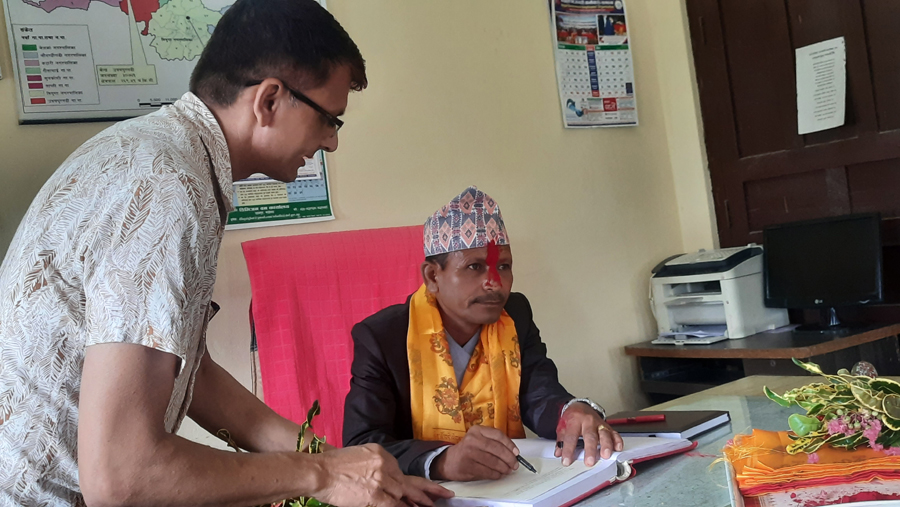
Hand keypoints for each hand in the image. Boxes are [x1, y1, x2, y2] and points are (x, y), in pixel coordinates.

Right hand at [315, 443, 451, 506]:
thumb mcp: (358, 456)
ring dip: (418, 503)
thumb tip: (384, 480)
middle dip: (427, 491)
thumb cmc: (332, 465)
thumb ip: (374, 465)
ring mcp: (381, 480)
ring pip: (404, 494)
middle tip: (445, 496)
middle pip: (409, 481)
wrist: (318, 470)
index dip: (413, 482)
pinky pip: (394, 505)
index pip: (401, 470)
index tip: (423, 489)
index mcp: (380, 453)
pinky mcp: (375, 495)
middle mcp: (384, 464)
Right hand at [431, 425, 519, 480]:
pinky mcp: (467, 466)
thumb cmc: (469, 450)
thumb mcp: (479, 440)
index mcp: (477, 430)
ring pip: (493, 461)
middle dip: (509, 458)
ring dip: (504, 468)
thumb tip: (514, 453)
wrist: (449, 461)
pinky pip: (487, 471)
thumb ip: (494, 443)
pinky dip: (496, 474)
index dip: (510, 445)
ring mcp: (469, 452)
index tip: (517, 453)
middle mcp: (472, 439)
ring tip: (507, 470)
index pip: (498, 435)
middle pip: (497, 449)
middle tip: (515, 465)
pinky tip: (498, 475)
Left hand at [555, 402, 622, 466]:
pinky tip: (617, 448)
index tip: (566, 461)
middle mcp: (588, 422)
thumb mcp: (562, 427)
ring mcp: (599, 424)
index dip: (568, 450)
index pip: (571, 437)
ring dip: (606, 445)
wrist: (580, 406)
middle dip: (590, 450)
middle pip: (590, 436)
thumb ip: (561, 440)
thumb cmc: (572, 418)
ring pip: (604, 434)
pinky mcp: (607, 426)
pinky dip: (617, 441)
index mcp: (574, 421)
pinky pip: (614, 433)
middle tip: (589, 461)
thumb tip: (558, 453)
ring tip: (605, 455)